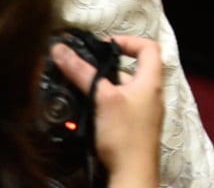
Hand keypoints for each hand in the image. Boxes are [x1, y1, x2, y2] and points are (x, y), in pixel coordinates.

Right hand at [53, 34, 162, 187]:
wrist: (132, 173)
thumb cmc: (125, 135)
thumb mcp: (102, 98)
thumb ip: (82, 73)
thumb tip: (62, 50)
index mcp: (151, 80)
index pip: (148, 47)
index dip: (128, 41)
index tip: (105, 46)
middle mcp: (151, 94)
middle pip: (131, 69)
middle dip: (106, 68)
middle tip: (85, 69)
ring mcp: (144, 111)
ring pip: (122, 89)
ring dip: (102, 87)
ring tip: (81, 89)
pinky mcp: (134, 126)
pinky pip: (119, 107)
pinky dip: (103, 104)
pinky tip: (87, 111)